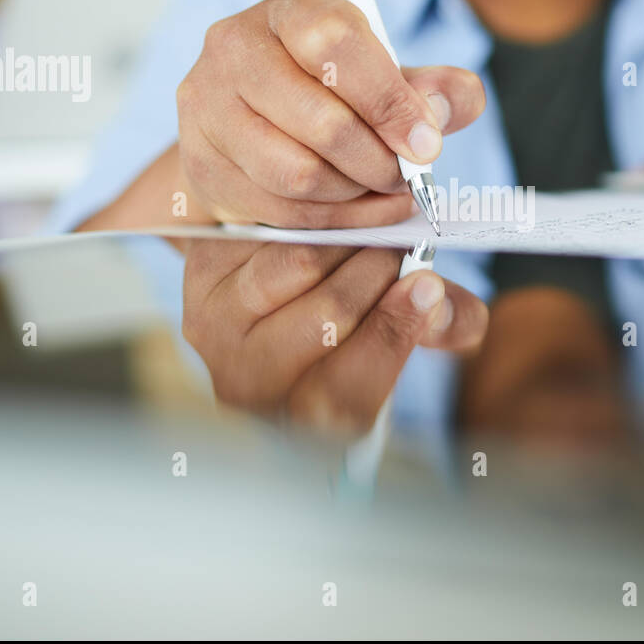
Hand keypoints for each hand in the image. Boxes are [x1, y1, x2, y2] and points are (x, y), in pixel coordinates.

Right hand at [176, 0, 485, 227]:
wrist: (257, 124)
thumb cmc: (334, 93)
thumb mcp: (389, 77)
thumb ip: (434, 89)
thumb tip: (448, 108)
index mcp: (290, 9)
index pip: (335, 43)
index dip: (389, 100)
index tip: (426, 144)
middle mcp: (234, 46)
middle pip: (321, 121)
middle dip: (379, 162)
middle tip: (406, 178)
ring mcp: (206, 104)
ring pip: (298, 174)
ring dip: (354, 196)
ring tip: (379, 191)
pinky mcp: (199, 161)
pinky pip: (278, 209)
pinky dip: (328, 220)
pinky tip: (352, 212)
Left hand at [181, 240, 487, 435]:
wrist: (273, 312)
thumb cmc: (356, 333)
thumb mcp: (409, 340)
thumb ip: (445, 325)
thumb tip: (438, 301)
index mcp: (307, 425)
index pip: (351, 388)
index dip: (395, 331)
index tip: (428, 285)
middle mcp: (252, 391)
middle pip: (328, 315)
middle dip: (378, 268)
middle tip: (404, 242)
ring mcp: (216, 334)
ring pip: (295, 265)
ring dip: (343, 236)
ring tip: (368, 228)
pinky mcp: (197, 278)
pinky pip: (264, 231)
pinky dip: (304, 218)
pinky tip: (326, 220)